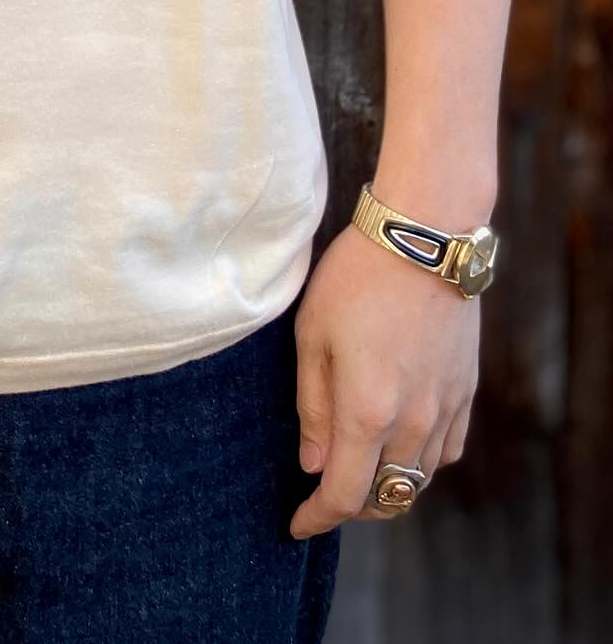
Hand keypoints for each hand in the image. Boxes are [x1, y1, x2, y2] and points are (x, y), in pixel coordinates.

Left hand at [287, 222, 478, 539]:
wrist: (423, 239)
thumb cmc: (355, 280)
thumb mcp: (311, 336)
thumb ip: (312, 406)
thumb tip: (313, 464)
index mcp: (367, 412)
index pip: (344, 493)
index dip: (318, 517)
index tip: (297, 524)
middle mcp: (412, 422)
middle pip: (386, 496)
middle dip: (352, 506)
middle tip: (323, 495)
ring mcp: (445, 409)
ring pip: (418, 478)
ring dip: (387, 487)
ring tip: (358, 472)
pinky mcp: (466, 391)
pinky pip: (447, 450)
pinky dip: (421, 463)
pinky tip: (402, 448)